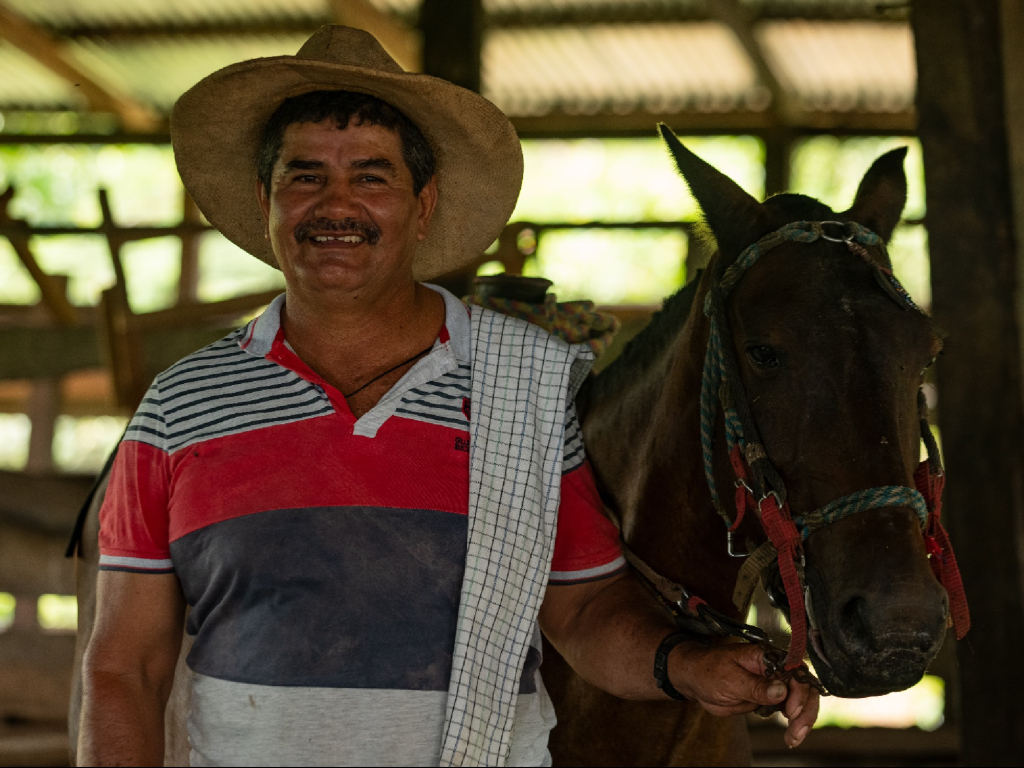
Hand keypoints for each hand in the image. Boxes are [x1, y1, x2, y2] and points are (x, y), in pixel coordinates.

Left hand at [669, 641, 819, 747]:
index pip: (795, 671)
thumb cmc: (708, 670)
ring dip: (802, 720)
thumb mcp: (731, 678)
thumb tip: (781, 691)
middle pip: (804, 687)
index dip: (799, 691)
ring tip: (793, 738)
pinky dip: (794, 724)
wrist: (695, 679)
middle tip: (797, 731)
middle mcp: (774, 669)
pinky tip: (791, 736)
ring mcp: (773, 684)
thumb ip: (757, 686)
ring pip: (800, 701)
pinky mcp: (769, 698)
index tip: (791, 711)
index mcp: (767, 657)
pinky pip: (789, 710)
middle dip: (806, 710)